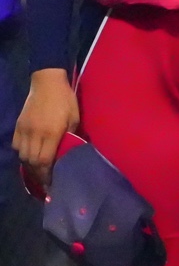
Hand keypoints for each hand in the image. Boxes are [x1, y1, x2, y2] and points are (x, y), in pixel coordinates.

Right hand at [13, 67, 79, 185]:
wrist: (47, 82)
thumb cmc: (66, 100)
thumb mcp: (74, 119)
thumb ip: (71, 137)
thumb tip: (70, 154)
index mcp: (51, 133)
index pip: (44, 161)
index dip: (46, 175)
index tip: (52, 184)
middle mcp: (34, 133)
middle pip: (31, 161)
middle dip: (38, 174)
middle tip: (46, 181)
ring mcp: (24, 129)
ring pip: (22, 155)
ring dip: (30, 165)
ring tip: (39, 170)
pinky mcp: (18, 125)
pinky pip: (16, 145)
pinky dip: (23, 153)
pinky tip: (30, 155)